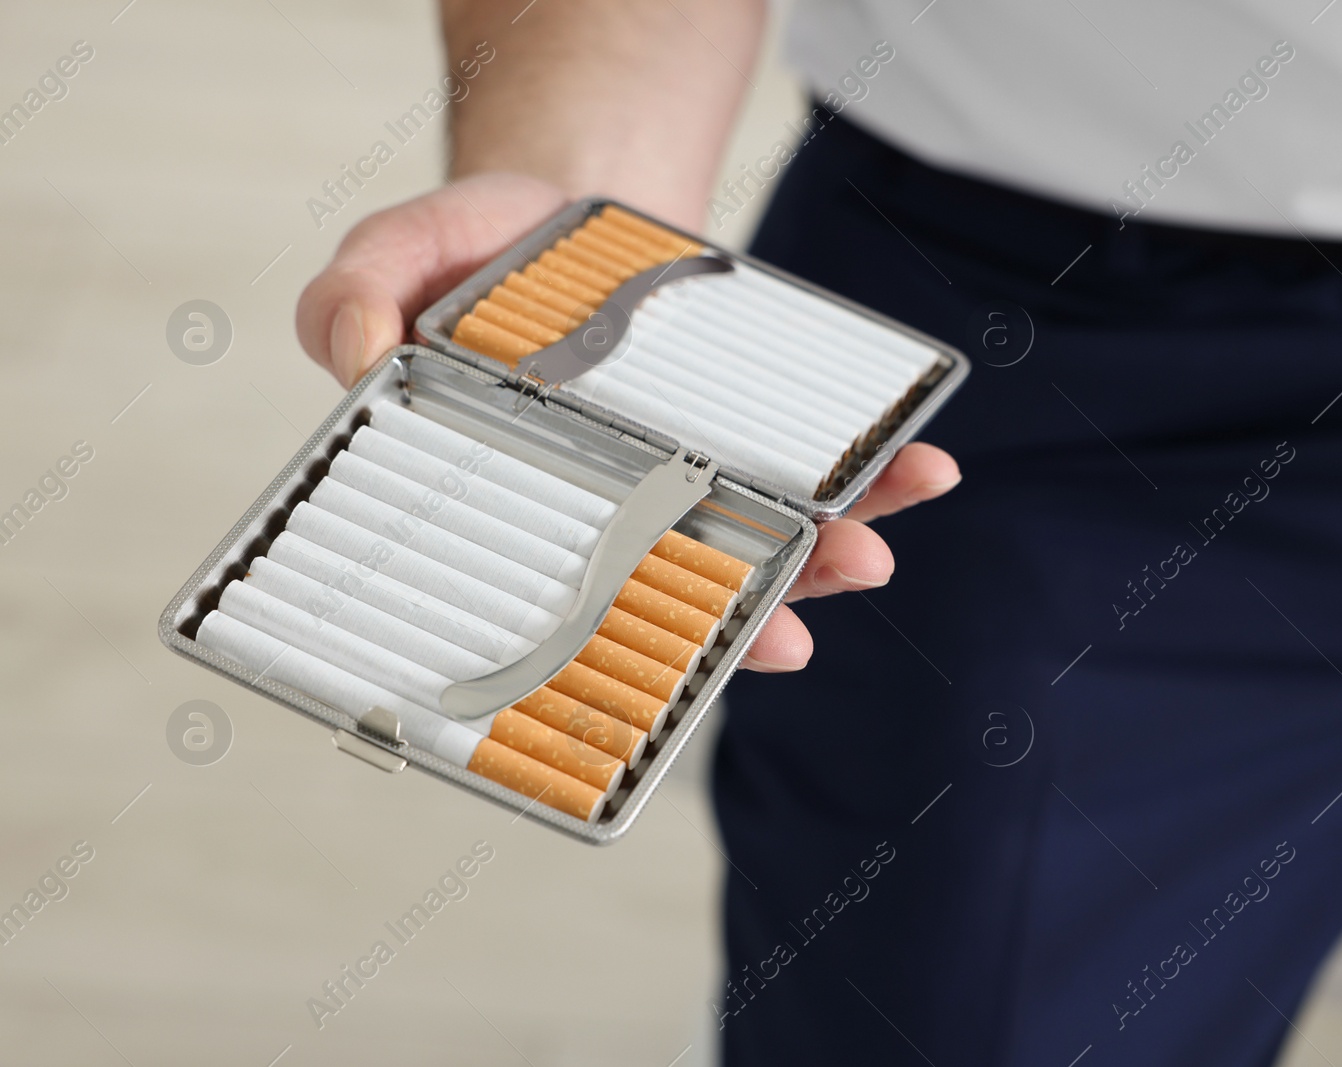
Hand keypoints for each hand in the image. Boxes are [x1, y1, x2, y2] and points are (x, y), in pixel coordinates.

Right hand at [296, 172, 960, 672]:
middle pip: (684, 590)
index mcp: (532, 502)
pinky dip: (871, 467)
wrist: (570, 203)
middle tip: (788, 638)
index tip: (643, 681)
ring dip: (825, 558)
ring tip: (870, 555)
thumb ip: (351, 300)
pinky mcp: (753, 424)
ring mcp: (694, 467)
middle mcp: (619, 505)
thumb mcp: (392, 257)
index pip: (567, 598)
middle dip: (743, 621)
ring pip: (763, 537)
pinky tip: (920, 465)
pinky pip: (818, 459)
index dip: (613, 650)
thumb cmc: (470, 254)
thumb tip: (358, 353)